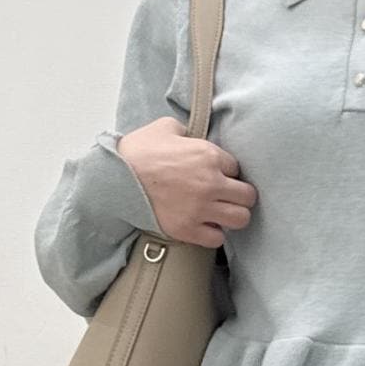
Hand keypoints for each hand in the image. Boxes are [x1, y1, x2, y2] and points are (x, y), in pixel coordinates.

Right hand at [115, 116, 256, 248]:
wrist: (116, 180)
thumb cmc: (138, 151)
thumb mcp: (166, 127)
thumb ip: (187, 132)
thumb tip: (192, 137)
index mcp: (208, 155)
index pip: (237, 167)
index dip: (228, 172)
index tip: (218, 175)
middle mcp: (210, 183)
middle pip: (248, 196)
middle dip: (240, 196)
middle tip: (228, 197)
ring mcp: (201, 209)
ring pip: (240, 219)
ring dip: (233, 216)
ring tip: (221, 213)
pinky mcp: (188, 229)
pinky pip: (217, 239)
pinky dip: (213, 234)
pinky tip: (205, 226)